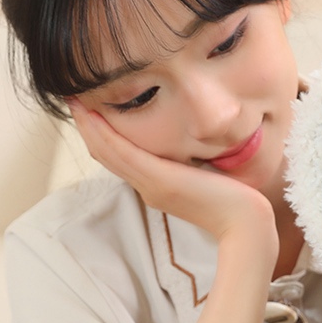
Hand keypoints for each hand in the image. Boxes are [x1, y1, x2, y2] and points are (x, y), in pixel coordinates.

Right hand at [67, 99, 274, 242]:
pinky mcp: (161, 180)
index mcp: (158, 187)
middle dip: (89, 126)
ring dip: (88, 125)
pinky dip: (103, 132)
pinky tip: (91, 112)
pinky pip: (122, 153)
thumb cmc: (238, 201)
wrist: (247, 223)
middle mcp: (149, 188)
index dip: (102, 134)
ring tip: (74, 99)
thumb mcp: (210, 176)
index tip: (92, 108)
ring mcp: (152, 186)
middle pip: (106, 154)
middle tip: (73, 98)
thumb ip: (196, 162)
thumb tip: (195, 145)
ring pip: (107, 152)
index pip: (121, 159)